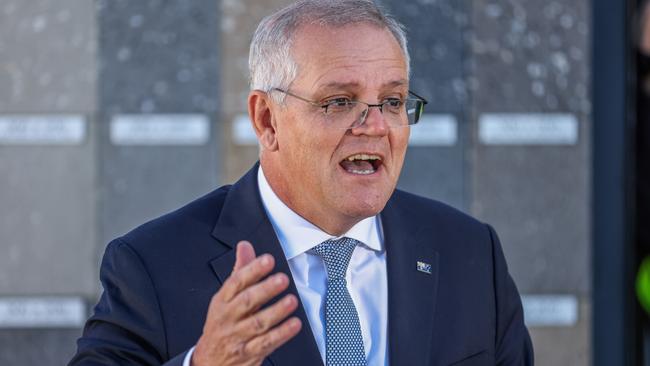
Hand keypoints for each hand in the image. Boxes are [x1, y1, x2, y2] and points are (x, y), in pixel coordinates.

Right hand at [191, 241, 301, 365]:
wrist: (210, 362)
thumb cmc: (222, 325)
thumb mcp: (226, 298)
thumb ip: (240, 272)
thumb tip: (245, 246)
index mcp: (222, 301)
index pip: (236, 282)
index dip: (252, 270)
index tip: (267, 260)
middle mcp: (228, 318)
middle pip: (246, 302)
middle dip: (265, 289)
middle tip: (282, 279)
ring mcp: (237, 337)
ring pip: (258, 323)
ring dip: (276, 311)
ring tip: (291, 300)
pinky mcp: (248, 353)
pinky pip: (266, 343)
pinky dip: (281, 334)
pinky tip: (294, 324)